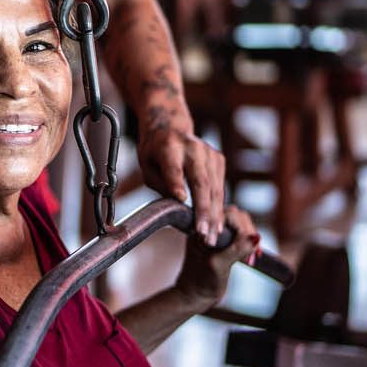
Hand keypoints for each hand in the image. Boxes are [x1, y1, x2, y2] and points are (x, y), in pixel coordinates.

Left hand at [136, 123, 225, 245]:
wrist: (171, 128)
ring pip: (214, 188)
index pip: (174, 167)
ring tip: (210, 238)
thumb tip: (179, 204)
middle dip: (202, 210)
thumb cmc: (155, 153)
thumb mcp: (147, 166)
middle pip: (200, 181)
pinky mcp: (219, 160)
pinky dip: (218, 209)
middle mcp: (193, 148)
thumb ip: (160, 184)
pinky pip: (220, 188)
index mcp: (169, 147)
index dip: (177, 182)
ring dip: (214, 216)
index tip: (181, 200)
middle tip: (202, 234)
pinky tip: (216, 226)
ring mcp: (209, 153)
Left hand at [173, 205, 257, 310]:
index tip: (245, 246)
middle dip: (247, 234)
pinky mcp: (227, 244)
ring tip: (250, 260)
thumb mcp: (218, 265)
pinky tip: (250, 259)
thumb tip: (256, 237)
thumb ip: (236, 249)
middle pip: (238, 217)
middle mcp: (209, 227)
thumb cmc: (200, 282)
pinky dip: (250, 246)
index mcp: (202, 227)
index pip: (227, 215)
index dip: (240, 228)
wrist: (196, 296)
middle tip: (251, 254)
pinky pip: (243, 237)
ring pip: (242, 226)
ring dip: (251, 241)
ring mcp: (219, 235)